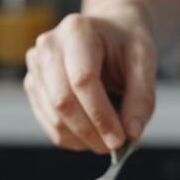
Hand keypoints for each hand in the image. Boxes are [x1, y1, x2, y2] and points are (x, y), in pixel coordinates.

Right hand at [23, 7, 155, 152]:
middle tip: (116, 147)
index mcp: (78, 32)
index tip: (120, 140)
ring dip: (83, 138)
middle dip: (91, 131)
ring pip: (54, 115)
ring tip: (109, 141)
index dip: (101, 116)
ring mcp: (36, 66)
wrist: (110, 32)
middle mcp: (49, 46)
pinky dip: (72, 138)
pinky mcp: (34, 85)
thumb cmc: (127, 45)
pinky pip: (48, 122)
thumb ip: (142, 99)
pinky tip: (93, 137)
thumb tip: (132, 136)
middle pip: (63, 100)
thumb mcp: (145, 64)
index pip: (82, 81)